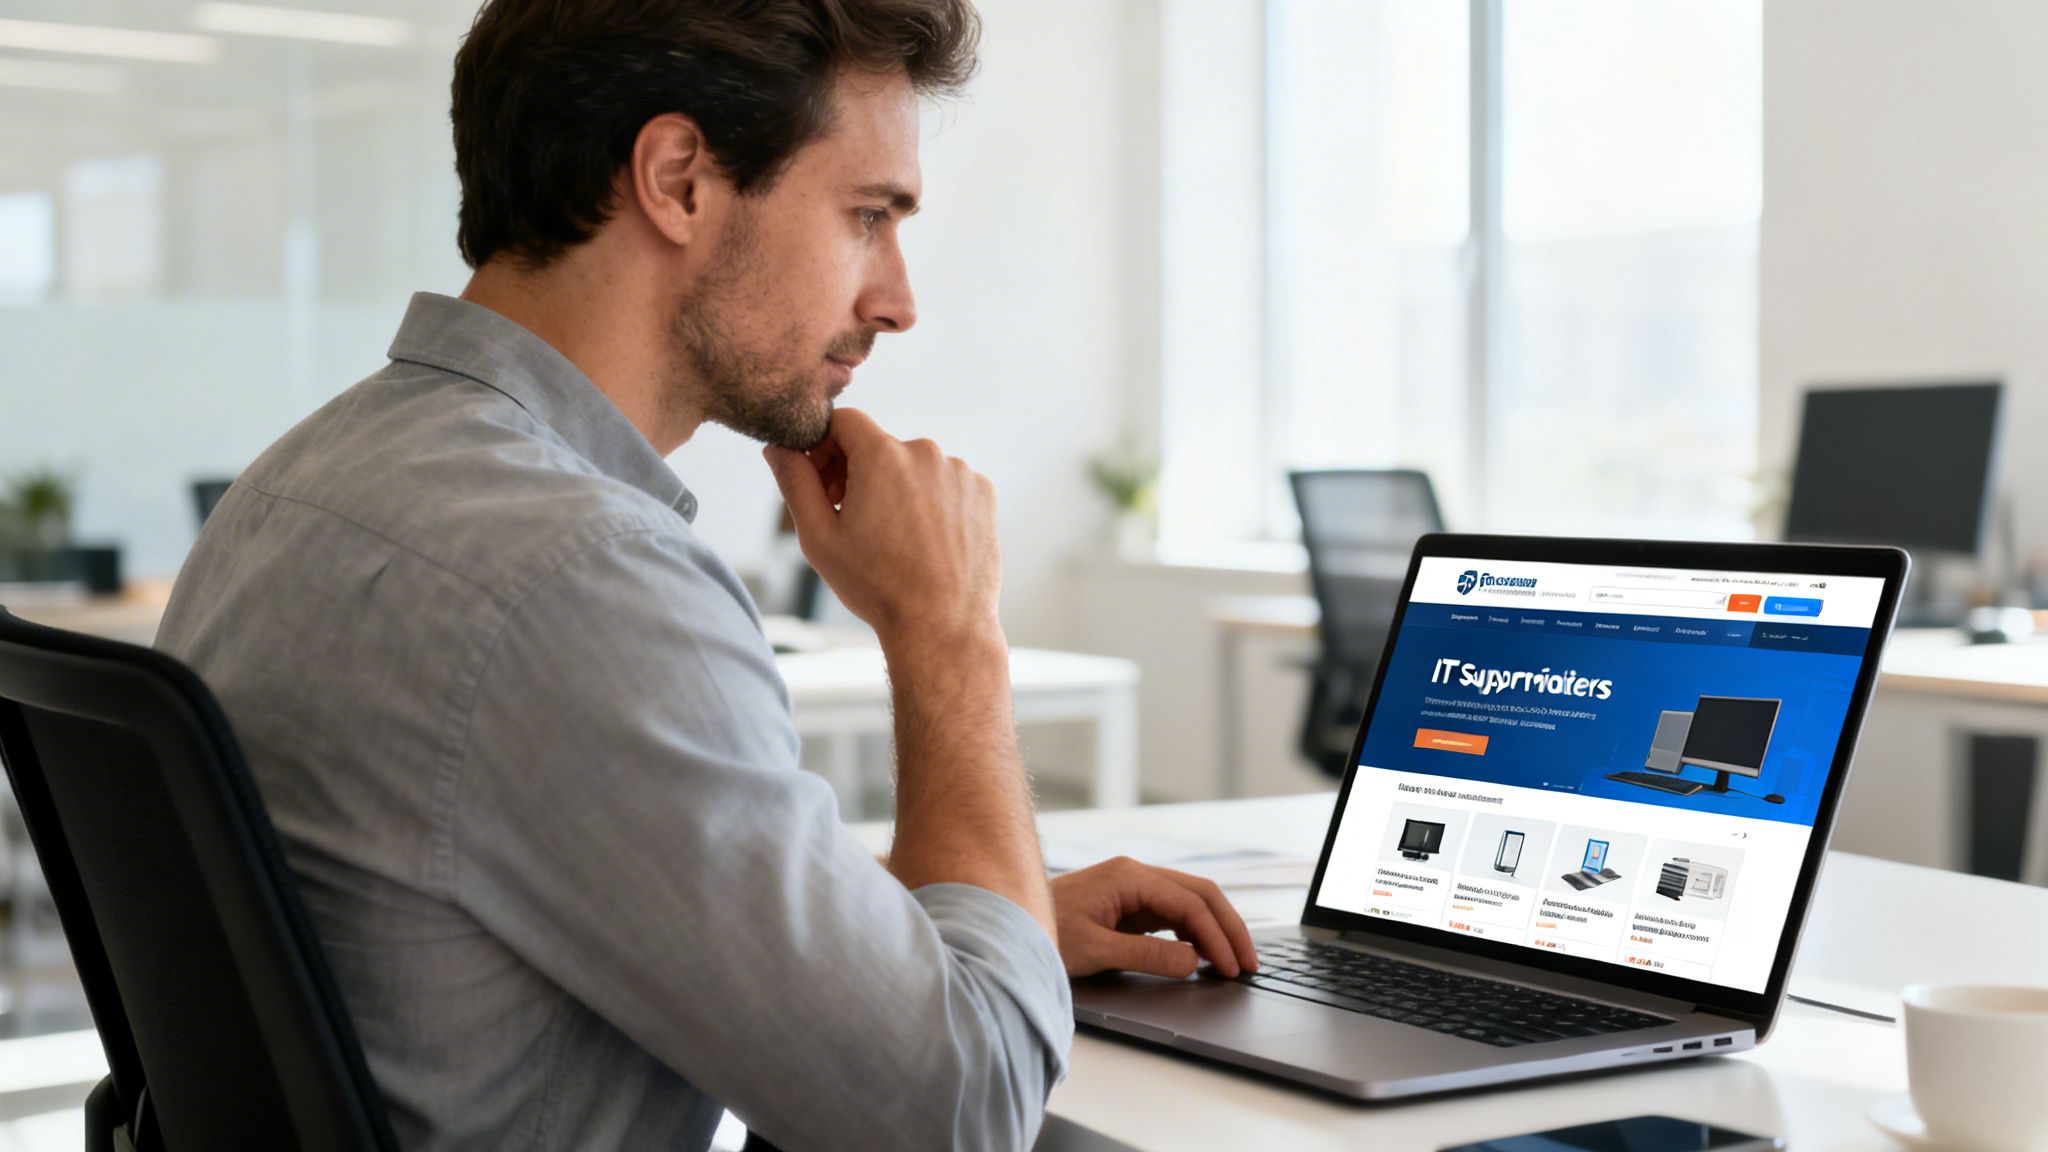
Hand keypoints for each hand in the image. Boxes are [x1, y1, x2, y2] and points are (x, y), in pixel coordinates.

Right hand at [764, 409, 1001, 648]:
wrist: (943, 625)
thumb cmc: (878, 586)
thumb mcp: (820, 537)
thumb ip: (796, 483)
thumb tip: (779, 448)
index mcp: (882, 455)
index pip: (844, 421)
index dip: (825, 447)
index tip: (824, 483)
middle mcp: (925, 453)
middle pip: (880, 446)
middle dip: (859, 473)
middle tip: (852, 518)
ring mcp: (959, 471)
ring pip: (914, 466)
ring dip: (897, 488)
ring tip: (892, 537)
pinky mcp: (982, 492)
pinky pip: (946, 483)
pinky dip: (931, 502)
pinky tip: (923, 541)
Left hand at [1050, 857, 1259, 979]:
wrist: (1008, 923)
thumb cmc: (1041, 930)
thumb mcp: (1094, 949)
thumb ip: (1146, 954)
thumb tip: (1192, 960)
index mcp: (1130, 876)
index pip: (1190, 903)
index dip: (1216, 936)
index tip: (1230, 967)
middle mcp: (1136, 876)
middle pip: (1200, 895)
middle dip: (1228, 928)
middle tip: (1248, 964)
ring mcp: (1134, 889)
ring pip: (1191, 903)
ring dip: (1214, 930)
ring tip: (1232, 963)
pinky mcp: (1130, 905)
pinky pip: (1173, 914)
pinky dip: (1194, 933)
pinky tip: (1203, 956)